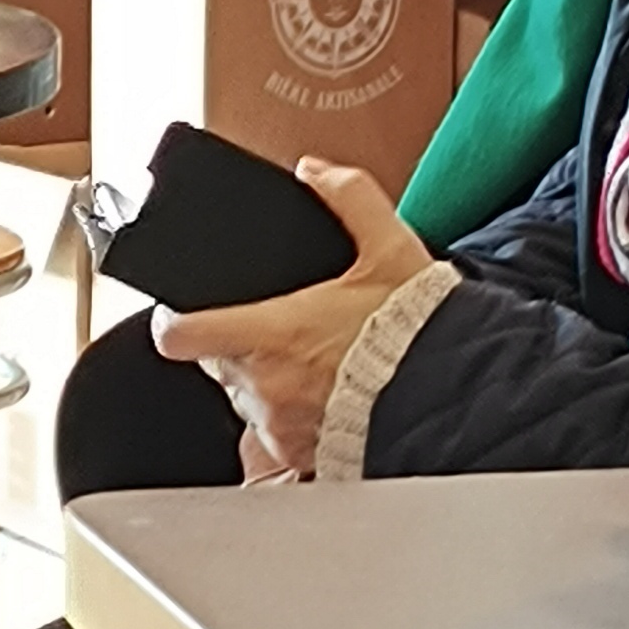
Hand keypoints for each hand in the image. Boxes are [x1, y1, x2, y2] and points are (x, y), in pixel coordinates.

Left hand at [151, 163, 435, 481]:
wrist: (456, 399)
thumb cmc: (417, 333)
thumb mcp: (390, 250)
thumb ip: (350, 200)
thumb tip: (316, 171)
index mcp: (272, 333)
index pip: (180, 335)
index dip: (173, 323)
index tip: (180, 314)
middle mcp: (266, 385)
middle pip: (214, 364)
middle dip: (234, 346)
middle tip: (275, 331)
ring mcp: (280, 426)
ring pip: (245, 400)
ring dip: (265, 383)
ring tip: (312, 366)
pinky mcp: (300, 457)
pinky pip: (275, 435)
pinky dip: (292, 417)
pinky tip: (328, 399)